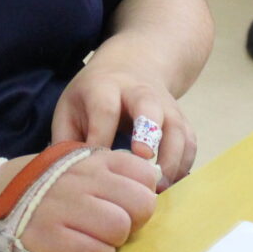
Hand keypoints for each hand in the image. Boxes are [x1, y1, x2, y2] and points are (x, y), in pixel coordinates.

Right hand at [4, 148, 157, 251]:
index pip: (145, 175)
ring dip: (114, 241)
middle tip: (115, 225)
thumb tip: (152, 187)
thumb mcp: (82, 164)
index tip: (127, 204)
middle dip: (134, 221)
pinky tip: (82, 249)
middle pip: (141, 205)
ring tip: (96, 237)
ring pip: (121, 230)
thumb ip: (115, 172)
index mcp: (95, 159)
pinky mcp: (51, 237)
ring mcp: (66, 207)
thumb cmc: (50, 186)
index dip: (143, 195)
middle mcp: (83, 179)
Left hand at [52, 59, 198, 191]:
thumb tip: (63, 179)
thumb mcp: (70, 108)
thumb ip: (65, 140)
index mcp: (104, 87)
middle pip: (148, 107)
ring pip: (176, 128)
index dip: (101, 137)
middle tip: (143, 160)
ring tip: (158, 187)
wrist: (133, 64)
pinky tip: (171, 187)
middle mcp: (139, 92)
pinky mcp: (182, 119)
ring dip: (171, 158)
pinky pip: (190, 142)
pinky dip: (184, 165)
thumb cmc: (93, 96)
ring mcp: (165, 105)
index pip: (105, 109)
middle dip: (147, 133)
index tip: (96, 167)